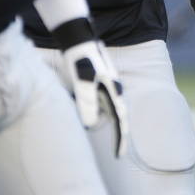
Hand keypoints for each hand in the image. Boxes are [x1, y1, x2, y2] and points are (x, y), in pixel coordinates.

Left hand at [61, 38, 129, 157]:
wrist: (77, 38)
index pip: (121, 121)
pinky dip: (83, 105)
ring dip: (88, 113)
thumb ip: (87, 104)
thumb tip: (90, 126)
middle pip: (109, 117)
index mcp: (114, 92)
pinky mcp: (94, 84)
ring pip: (98, 110)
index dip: (121, 139)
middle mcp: (112, 91)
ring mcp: (103, 88)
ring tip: (75, 102)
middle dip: (98, 124)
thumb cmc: (81, 60)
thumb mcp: (82, 83)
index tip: (119, 156)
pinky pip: (91, 102)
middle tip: (86, 125)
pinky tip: (73, 97)